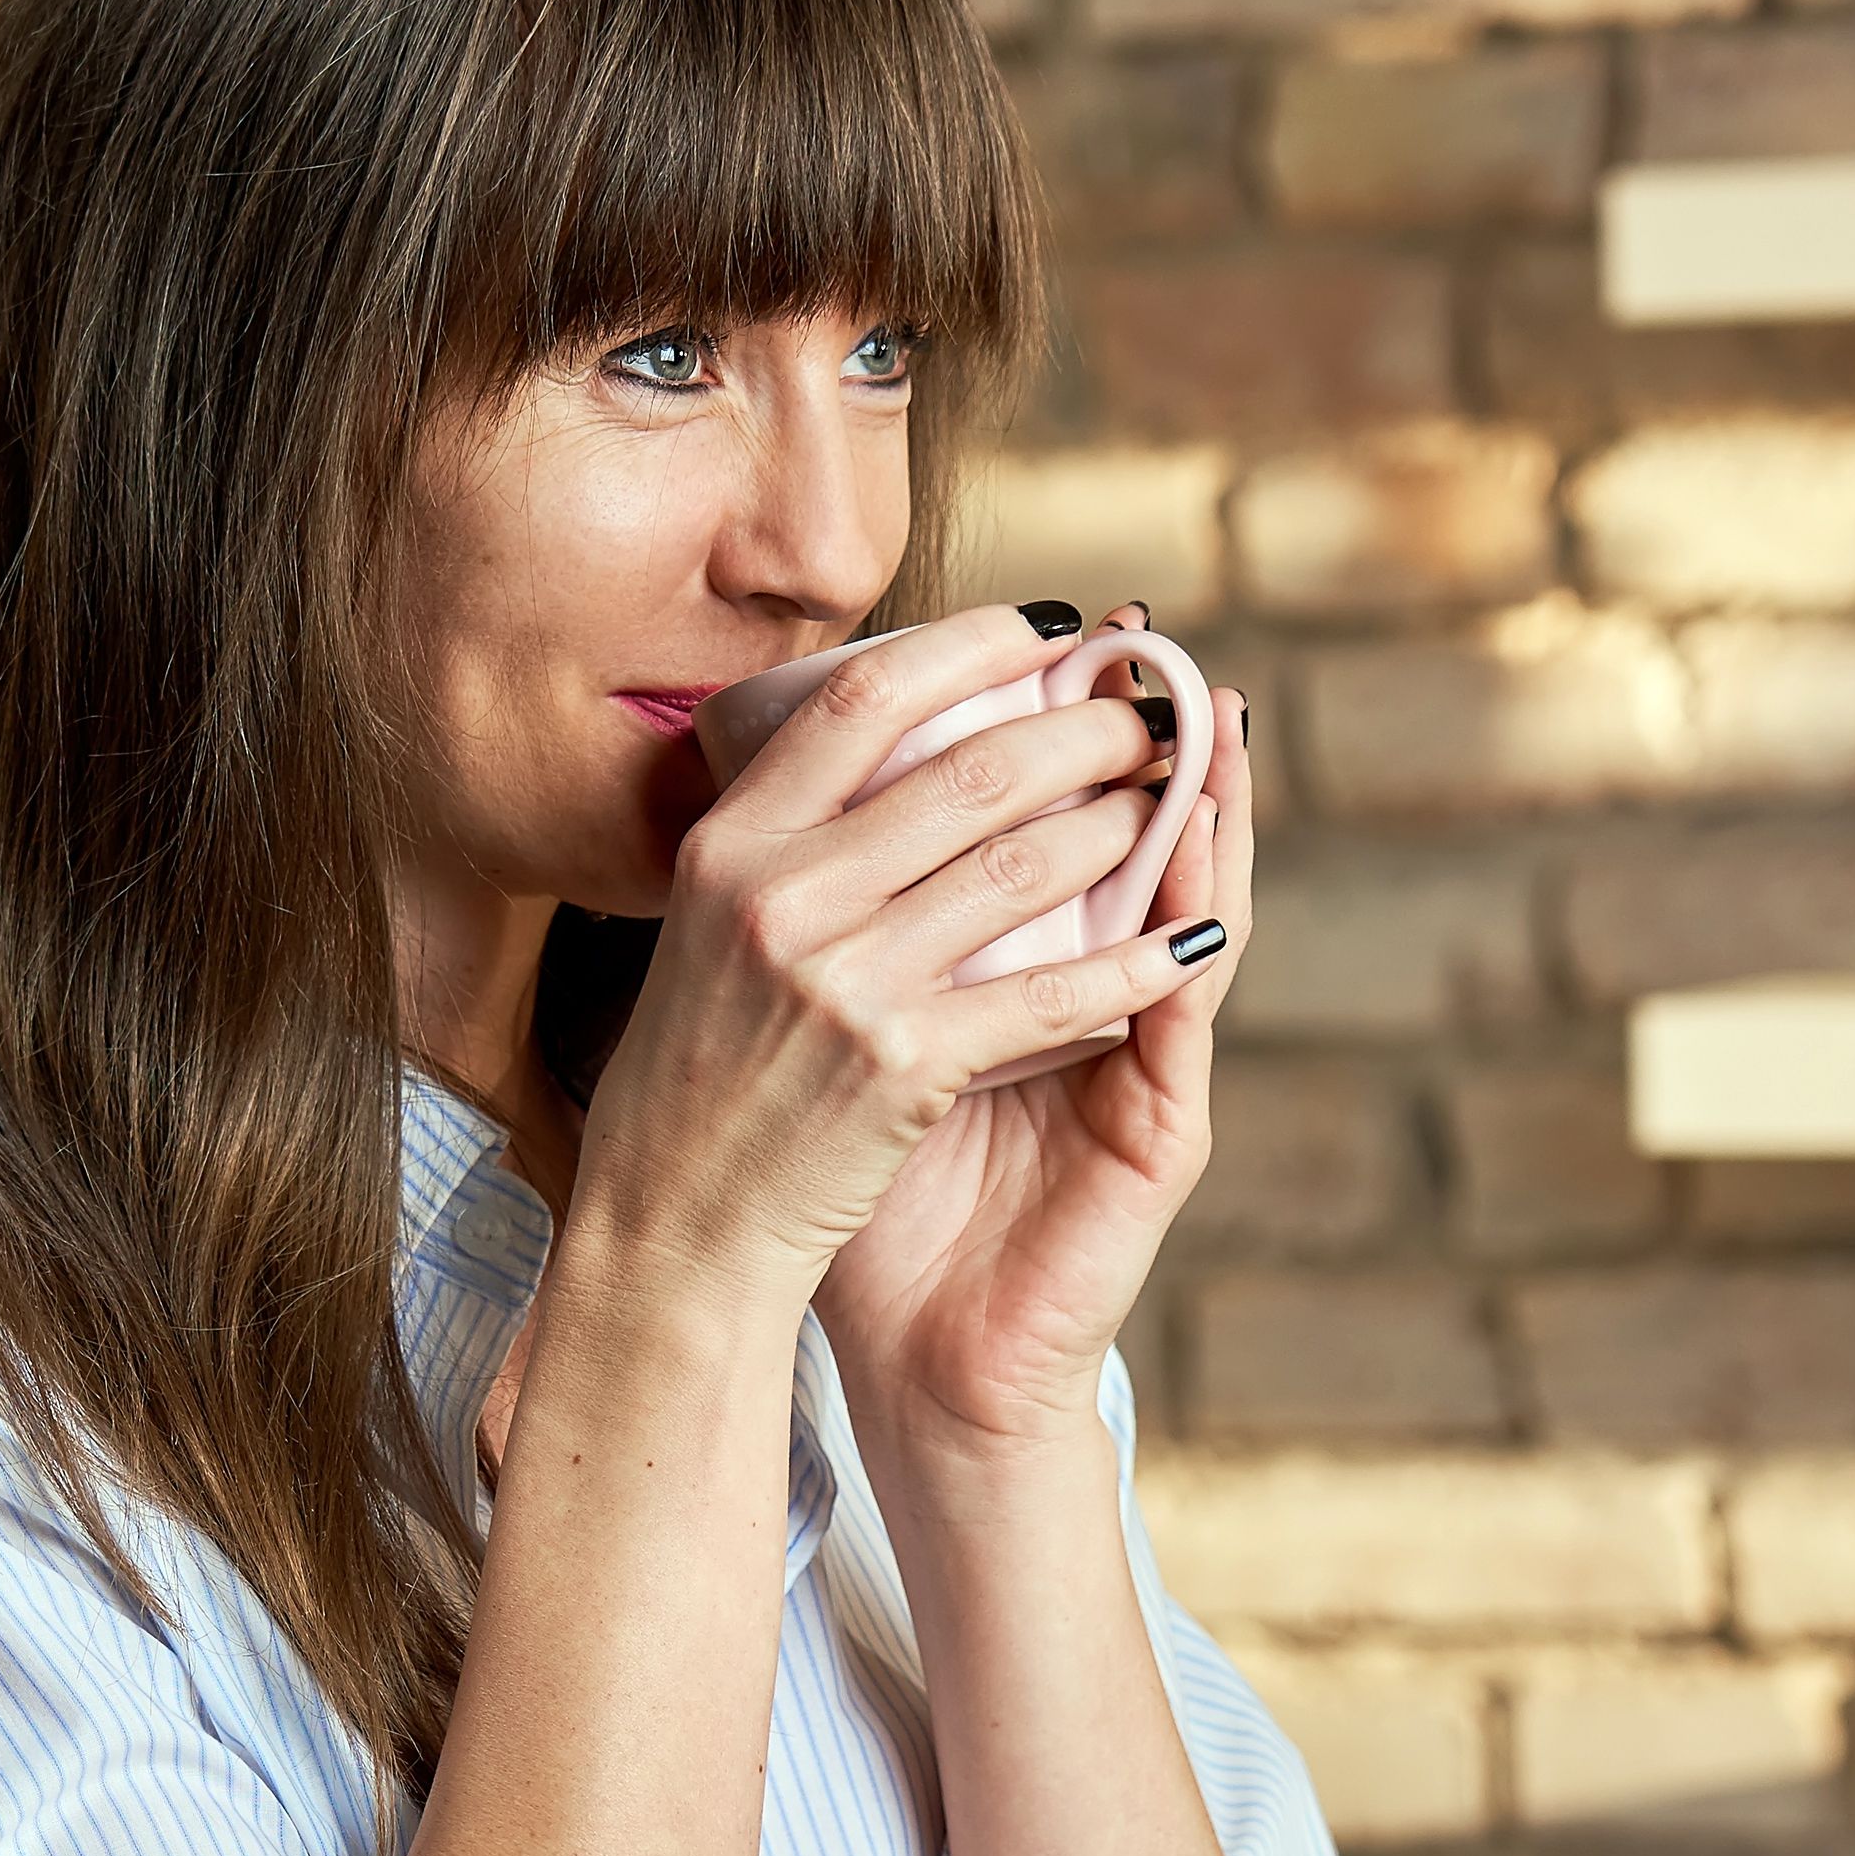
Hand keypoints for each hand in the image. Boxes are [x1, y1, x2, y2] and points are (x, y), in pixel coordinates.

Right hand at [564, 606, 1232, 1321]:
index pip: (861, 699)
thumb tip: (880, 738)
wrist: (672, 1226)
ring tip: (1166, 809)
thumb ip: (782, 842)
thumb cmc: (700, 1076)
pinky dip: (1130, 964)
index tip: (1052, 629)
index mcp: (728, 845)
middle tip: (1144, 719)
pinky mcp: (899, 1064)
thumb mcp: (707, 930)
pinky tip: (1182, 943)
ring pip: (1020, 867)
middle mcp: (778, 894)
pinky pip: (1047, 993)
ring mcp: (839, 978)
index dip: (972, 644)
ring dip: (1118, 829)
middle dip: (1081, 731)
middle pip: (964, 770)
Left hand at [812, 612, 1250, 1458]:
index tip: (1036, 637)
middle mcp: (1089, 1012)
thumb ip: (845, 959)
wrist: (928, 1366)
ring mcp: (1136, 1070)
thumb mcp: (846, 1053)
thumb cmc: (873, 1211)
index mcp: (1013, 981)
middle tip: (1139, 638)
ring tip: (1208, 715)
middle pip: (1128, 847)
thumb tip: (765, 839)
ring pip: (1185, 913)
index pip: (1045, 835)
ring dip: (1203, 811)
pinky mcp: (1161, 1133)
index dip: (1044, 739)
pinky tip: (1204, 870)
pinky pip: (1183, 1019)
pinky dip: (1194, 937)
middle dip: (1131, 742)